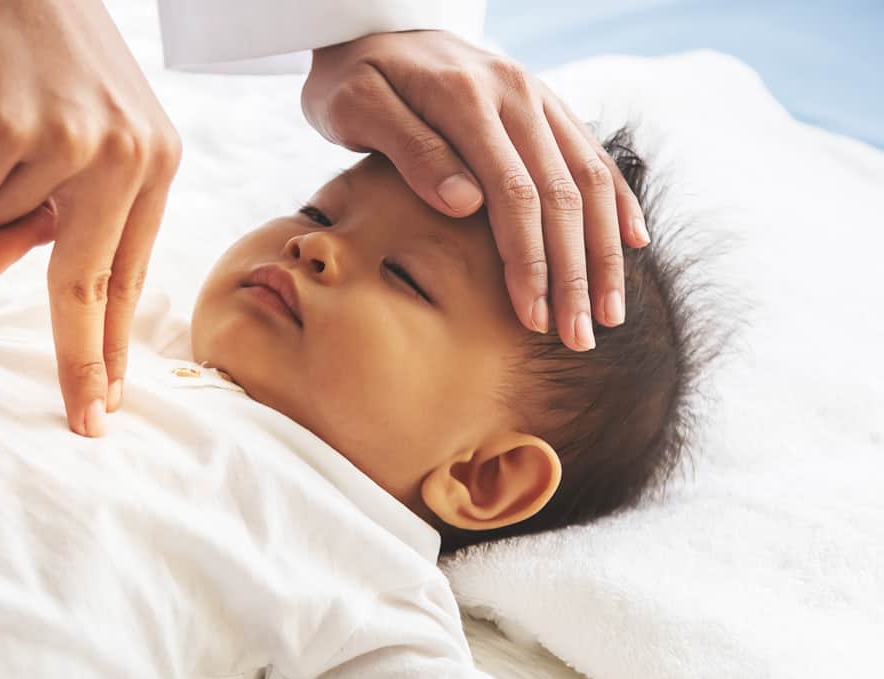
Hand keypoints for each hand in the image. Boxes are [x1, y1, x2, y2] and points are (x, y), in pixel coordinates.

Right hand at [0, 0, 181, 435]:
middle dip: (84, 363)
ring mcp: (75, 145)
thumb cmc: (31, 38)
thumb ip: (45, 203)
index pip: (132, 268)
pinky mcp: (15, 132)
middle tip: (88, 426)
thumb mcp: (59, 126)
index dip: (118, 339)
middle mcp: (129, 155)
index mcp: (155, 157)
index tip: (114, 399)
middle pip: (91, 286)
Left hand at [303, 31, 649, 350]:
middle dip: (573, 274)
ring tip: (608, 314)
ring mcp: (536, 97)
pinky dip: (617, 202)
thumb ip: (412, 150)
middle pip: (562, 195)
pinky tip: (633, 245)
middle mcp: (516, 93)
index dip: (529, 261)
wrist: (370, 22)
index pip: (514, 193)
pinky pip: (592, 154)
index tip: (532, 317)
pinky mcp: (543, 105)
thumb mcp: (358, 107)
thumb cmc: (352, 76)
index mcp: (468, 99)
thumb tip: (465, 203)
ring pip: (589, 180)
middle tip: (577, 339)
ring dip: (602, 252)